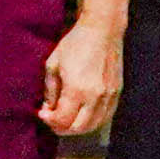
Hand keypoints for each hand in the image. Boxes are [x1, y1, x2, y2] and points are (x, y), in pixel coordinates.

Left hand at [37, 17, 123, 137]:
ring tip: (66, 119)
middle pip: (78, 128)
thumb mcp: (53, 64)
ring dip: (77, 127)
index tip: (42, 113)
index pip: (62, 119)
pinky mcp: (116, 93)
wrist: (103, 30)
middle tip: (52, 120)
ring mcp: (109, 96)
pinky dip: (92, 121)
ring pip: (93, 126)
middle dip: (62, 128)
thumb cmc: (75, 44)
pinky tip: (82, 114)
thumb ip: (50, 90)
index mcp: (77, 89)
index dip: (49, 121)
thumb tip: (49, 108)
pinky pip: (105, 117)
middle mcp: (95, 96)